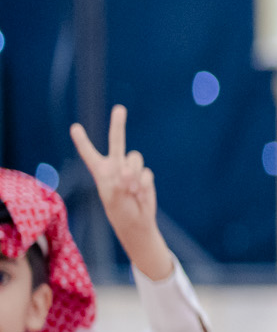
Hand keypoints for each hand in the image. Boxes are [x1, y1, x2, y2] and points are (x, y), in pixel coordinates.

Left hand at [69, 106, 173, 281]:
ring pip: (135, 158)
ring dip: (134, 172)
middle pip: (117, 141)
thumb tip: (132, 171)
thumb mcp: (113, 197)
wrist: (137, 222)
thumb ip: (121, 180)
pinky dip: (143, 183)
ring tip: (130, 188)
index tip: (75, 127)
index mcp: (101, 172)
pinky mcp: (145, 176)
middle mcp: (116, 167)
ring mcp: (131, 170)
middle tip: (119, 109)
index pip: (90, 154)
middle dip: (118, 124)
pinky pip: (146, 173)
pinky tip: (139, 193)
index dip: (82, 141)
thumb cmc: (119, 211)